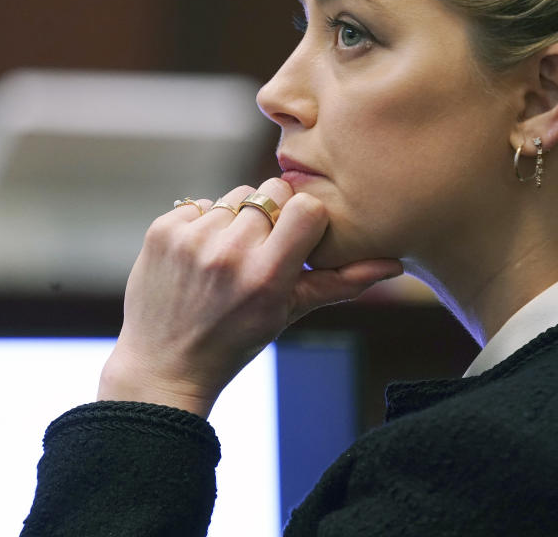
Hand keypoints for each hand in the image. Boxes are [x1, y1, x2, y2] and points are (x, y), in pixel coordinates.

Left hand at [97, 178, 402, 416]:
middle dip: (270, 216)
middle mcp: (228, 254)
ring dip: (236, 220)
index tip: (297, 236)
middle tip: (259, 251)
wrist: (165, 364)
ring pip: (234, 196)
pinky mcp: (162, 232)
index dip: (305, 217)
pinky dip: (204, 224)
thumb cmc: (236, 340)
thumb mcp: (290, 314)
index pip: (305, 207)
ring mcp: (191, 241)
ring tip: (227, 258)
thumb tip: (394, 263)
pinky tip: (200, 256)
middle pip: (269, 193)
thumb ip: (341, 283)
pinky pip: (200, 204)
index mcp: (266, 276)